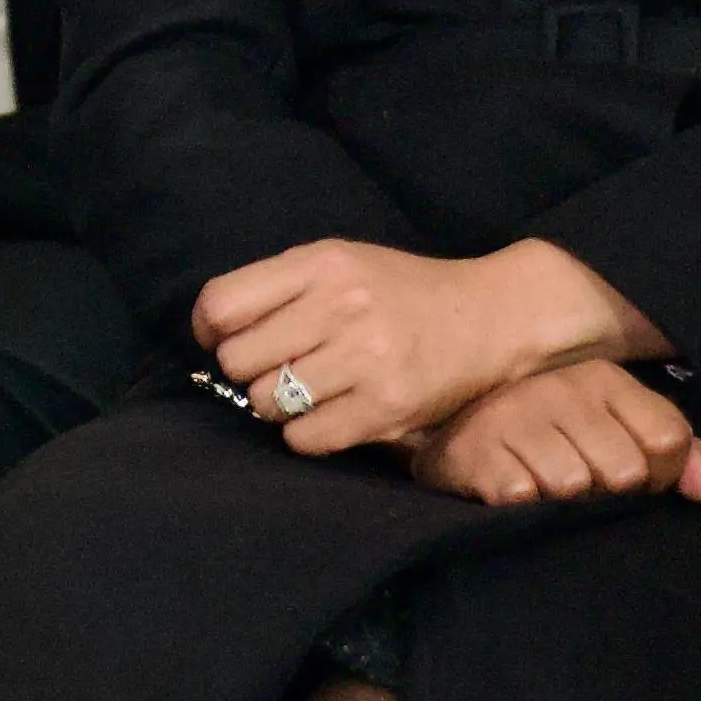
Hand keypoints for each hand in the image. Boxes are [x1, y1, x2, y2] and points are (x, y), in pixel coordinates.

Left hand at [195, 239, 659, 455]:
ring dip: (278, 405)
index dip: (209, 330)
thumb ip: (278, 287)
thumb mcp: (340, 263)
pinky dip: (306, 435)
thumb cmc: (401, 292)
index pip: (221, 304)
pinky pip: (306, 437)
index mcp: (321, 263)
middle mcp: (342, 305)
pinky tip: (328, 416)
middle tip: (278, 370)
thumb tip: (210, 334)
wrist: (491, 316)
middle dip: (249, 371)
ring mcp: (367, 357)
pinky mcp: (389, 406)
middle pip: (238, 359)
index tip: (224, 340)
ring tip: (309, 392)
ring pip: (267, 402)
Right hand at [408, 364, 700, 508]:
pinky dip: (522, 505)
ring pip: (574, 486)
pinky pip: (524, 497)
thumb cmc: (551, 435)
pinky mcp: (475, 451)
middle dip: (608, 491)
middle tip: (580, 479)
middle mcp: (560, 388)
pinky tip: (512, 486)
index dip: (660, 473)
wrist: (452, 431)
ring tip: (542, 481)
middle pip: (625, 470)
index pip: (668, 438)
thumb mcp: (617, 430)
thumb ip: (680, 457)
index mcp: (604, 378)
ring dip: (562, 502)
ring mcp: (514, 416)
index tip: (633, 477)